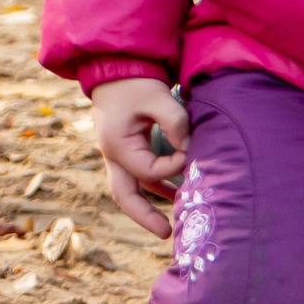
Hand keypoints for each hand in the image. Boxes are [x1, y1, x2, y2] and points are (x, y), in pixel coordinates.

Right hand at [92, 76, 187, 238]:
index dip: (174, 166)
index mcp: (116, 144)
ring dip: (148, 206)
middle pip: (124, 193)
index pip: (150, 170)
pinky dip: (153, 187)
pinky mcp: (124, 149)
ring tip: (172, 225)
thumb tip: (191, 148)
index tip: (189, 151)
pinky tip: (173, 194)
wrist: (114, 69)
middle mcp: (111, 153)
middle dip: (143, 215)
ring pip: (128, 188)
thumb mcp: (157, 98)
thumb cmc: (134, 84)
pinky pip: (137, 175)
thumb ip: (176, 123)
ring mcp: (115, 153)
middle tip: (166, 234)